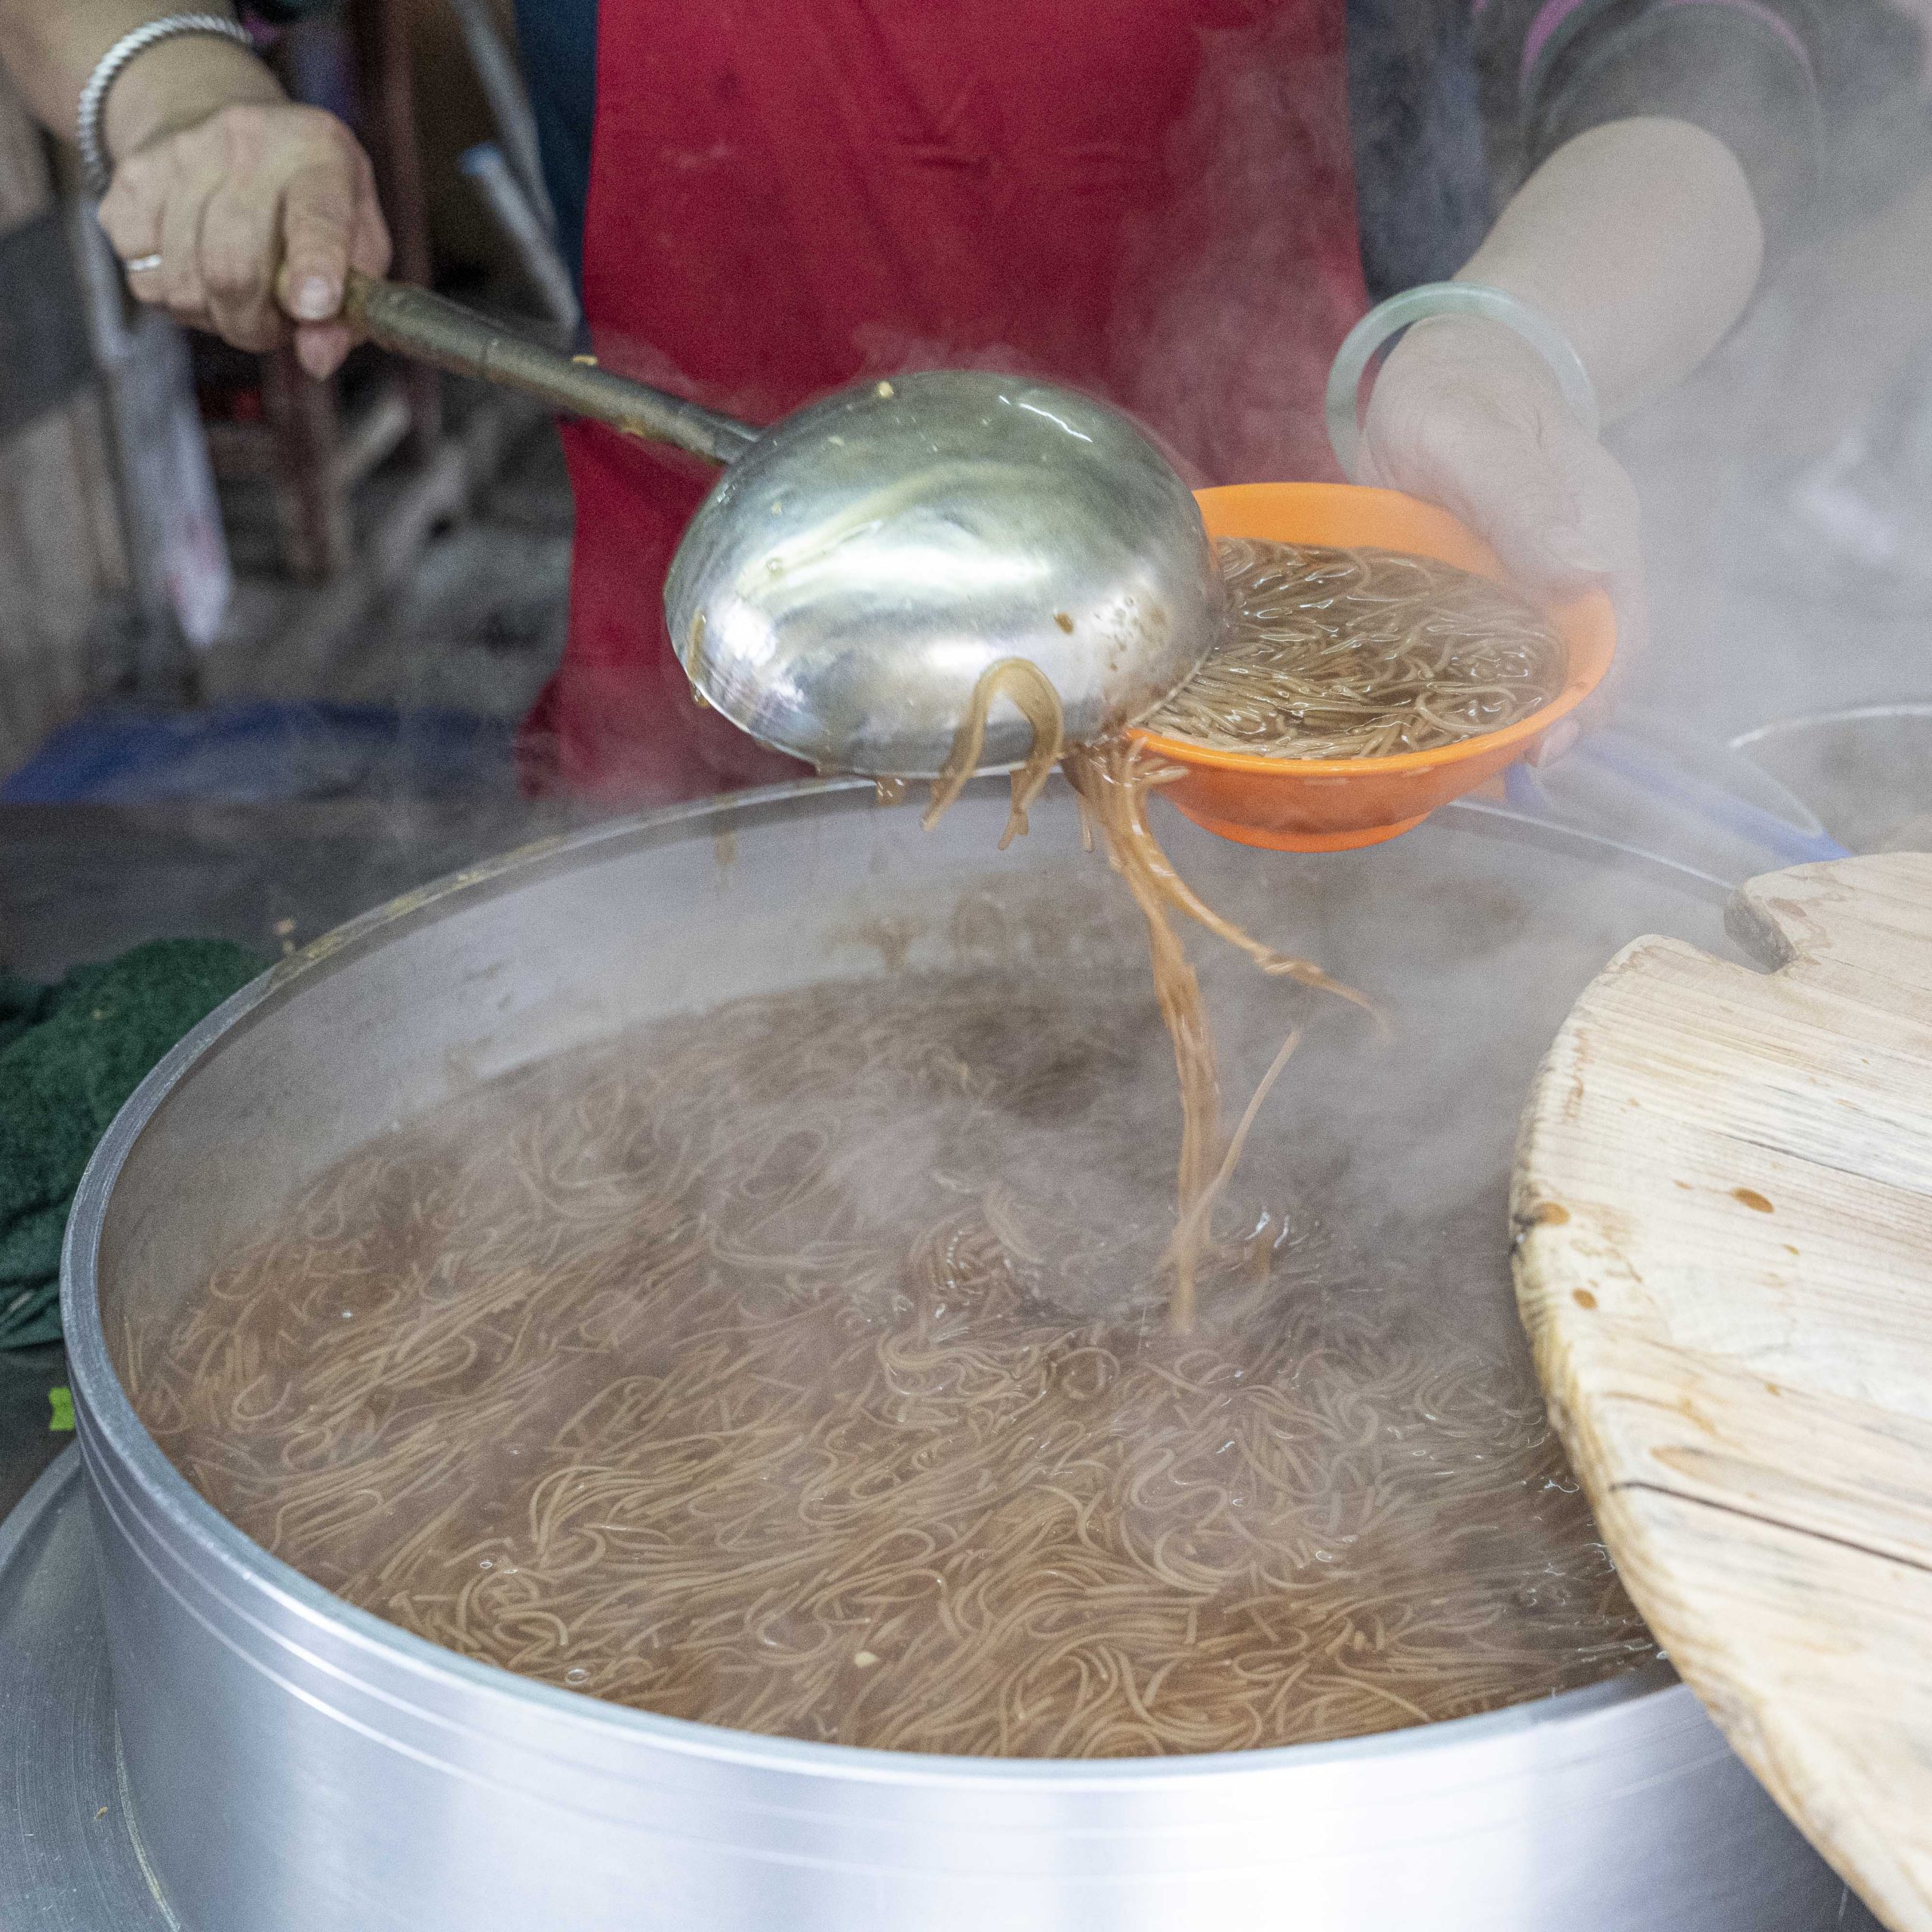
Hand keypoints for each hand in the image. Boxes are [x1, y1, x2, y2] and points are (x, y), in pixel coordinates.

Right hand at [98, 101, 389, 378]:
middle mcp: (247, 142)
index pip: (317, 218)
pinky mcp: (131, 176)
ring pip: (181, 283)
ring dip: (213, 315)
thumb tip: (318, 359)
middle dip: (254, 325)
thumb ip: (350, 310)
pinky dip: (171, 296)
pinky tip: (195, 268)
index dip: (314, 268)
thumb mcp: (356, 244)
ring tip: (239, 294)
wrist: (214, 120)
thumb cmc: (304, 202)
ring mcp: (181, 153)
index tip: (312, 308)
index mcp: (320, 156)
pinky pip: (142, 275)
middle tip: (272, 325)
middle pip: (233, 268)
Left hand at [1358, 315, 1643, 757]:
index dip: (1588, 703)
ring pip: (1544, 673)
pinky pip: (1501, 661)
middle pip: (1587, 671)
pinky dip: (1478, 697)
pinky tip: (1438, 729)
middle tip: (1492, 776)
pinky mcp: (1499, 599)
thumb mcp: (1471, 435)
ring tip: (1462, 768)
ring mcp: (1542, 588)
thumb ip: (1520, 499)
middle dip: (1549, 730)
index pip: (1616, 640)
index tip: (1545, 751)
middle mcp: (1580, 571)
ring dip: (1511, 722)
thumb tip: (1584, 577)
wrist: (1452, 371)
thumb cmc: (1457, 395)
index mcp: (1596, 536)